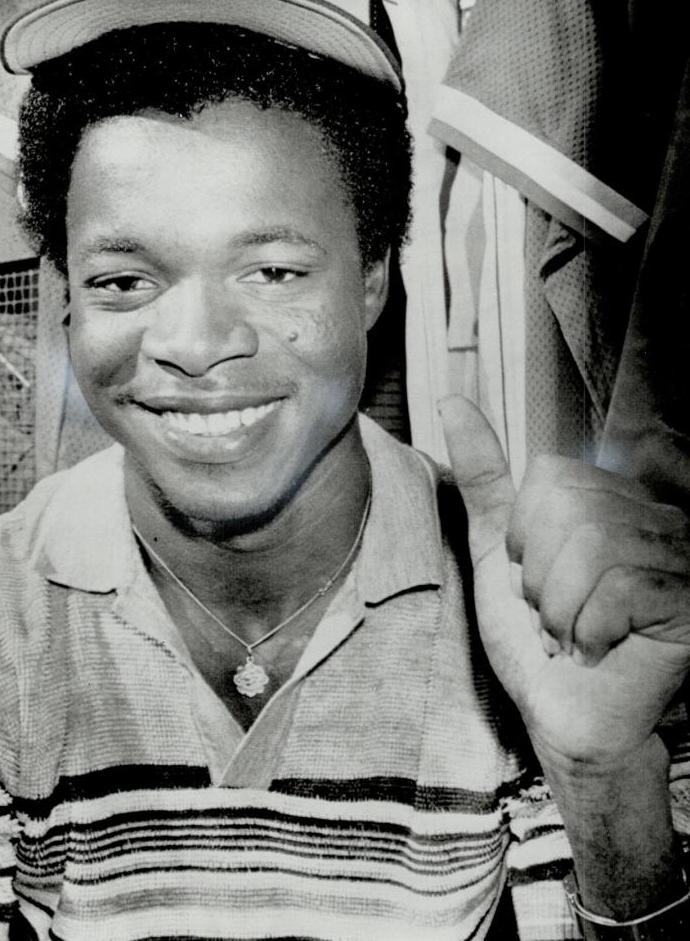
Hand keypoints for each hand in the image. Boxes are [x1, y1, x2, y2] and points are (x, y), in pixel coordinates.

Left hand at [439, 396, 689, 775]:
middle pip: (568, 506)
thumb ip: (484, 477)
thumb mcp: (498, 548)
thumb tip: (452, 403)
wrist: (561, 715)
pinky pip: (619, 584)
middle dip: (539, 573)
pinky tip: (597, 649)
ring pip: (592, 544)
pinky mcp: (688, 603)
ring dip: (559, 605)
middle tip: (552, 613)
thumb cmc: (533, 638)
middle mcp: (656, 519)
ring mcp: (680, 558)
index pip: (551, 474)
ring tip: (570, 632)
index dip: (523, 532)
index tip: (533, 577)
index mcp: (612, 500)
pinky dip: (587, 627)